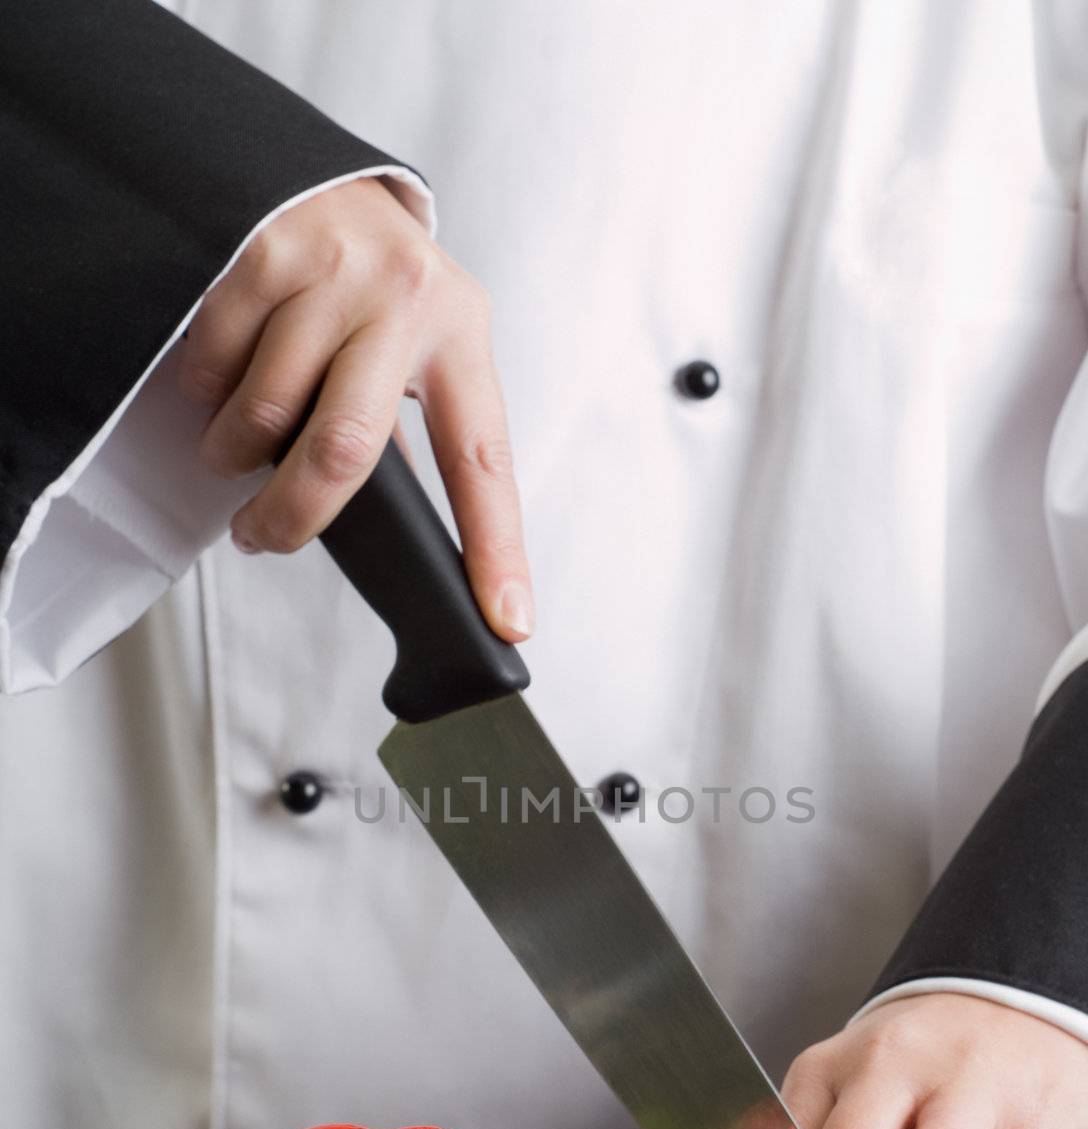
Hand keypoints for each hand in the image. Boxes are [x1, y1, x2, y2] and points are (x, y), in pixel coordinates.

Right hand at [178, 177, 531, 639]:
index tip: (508, 619)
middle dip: (295, 516)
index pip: (484, 461)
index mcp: (462, 336)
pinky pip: (215, 365)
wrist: (320, 176)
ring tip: (242, 439)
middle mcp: (409, 299)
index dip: (496, 548)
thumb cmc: (375, 288)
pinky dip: (207, 392)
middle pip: (347, 451)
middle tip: (263, 538)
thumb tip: (404, 542)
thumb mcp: (420, 345)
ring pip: (267, 413)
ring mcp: (336, 271)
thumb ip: (413, 428)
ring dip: (238, 451)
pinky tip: (224, 375)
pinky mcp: (264, 251)